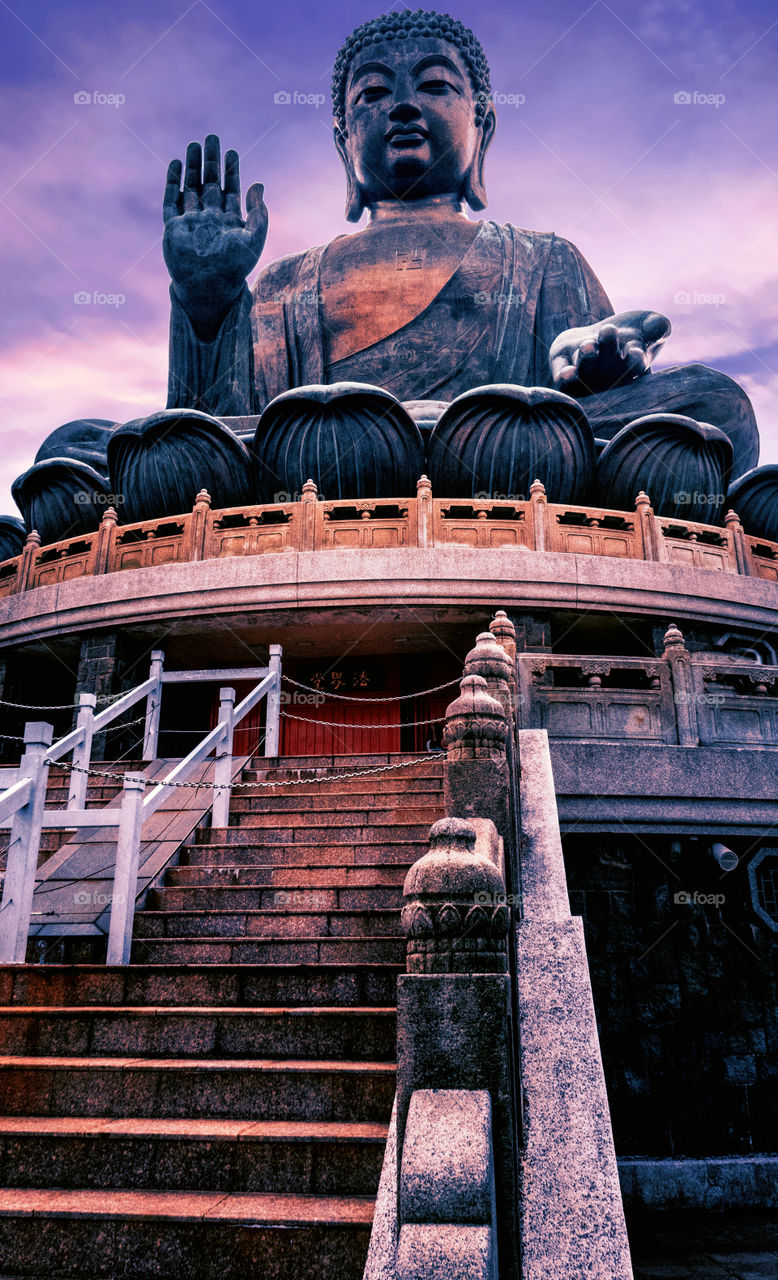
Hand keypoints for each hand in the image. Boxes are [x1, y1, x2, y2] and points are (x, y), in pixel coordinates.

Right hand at [163, 134, 267, 338]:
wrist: (208, 287)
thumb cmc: (234, 267)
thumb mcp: (255, 238)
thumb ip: (259, 212)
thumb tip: (259, 184)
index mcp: (229, 223)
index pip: (230, 191)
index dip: (231, 171)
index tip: (232, 151)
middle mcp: (209, 220)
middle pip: (209, 184)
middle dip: (211, 162)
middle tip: (212, 137)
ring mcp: (190, 223)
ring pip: (190, 188)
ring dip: (192, 167)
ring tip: (194, 144)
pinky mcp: (173, 228)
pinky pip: (171, 201)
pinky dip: (173, 182)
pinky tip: (177, 164)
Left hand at [549, 310, 670, 396]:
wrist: (599, 337)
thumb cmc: (631, 334)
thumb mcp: (648, 325)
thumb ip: (657, 326)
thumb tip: (659, 326)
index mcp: (632, 365)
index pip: (635, 365)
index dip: (635, 360)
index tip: (635, 352)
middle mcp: (608, 375)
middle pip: (608, 364)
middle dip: (608, 348)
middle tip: (609, 331)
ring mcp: (585, 374)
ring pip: (585, 369)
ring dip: (586, 359)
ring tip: (589, 346)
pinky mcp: (562, 368)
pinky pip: (562, 378)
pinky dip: (564, 377)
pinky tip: (565, 374)